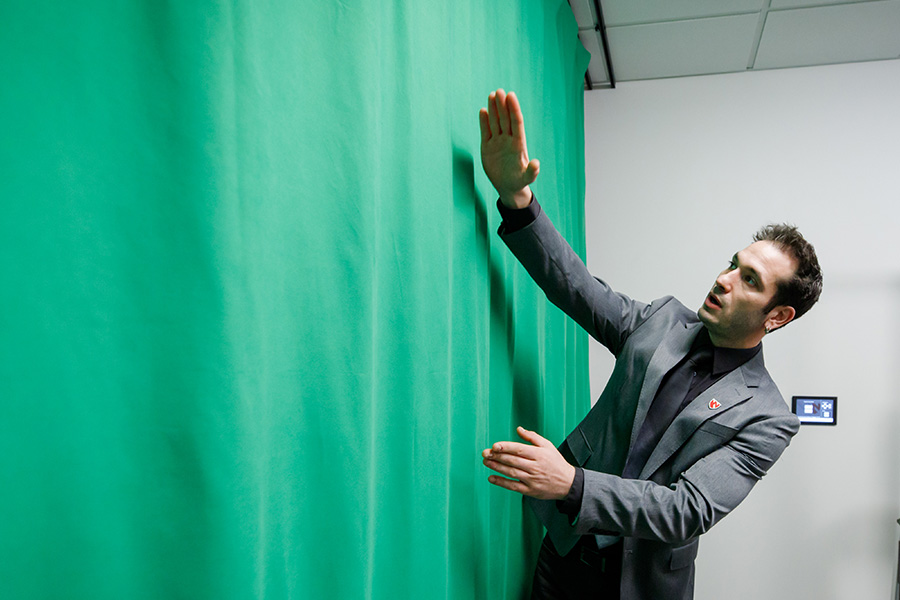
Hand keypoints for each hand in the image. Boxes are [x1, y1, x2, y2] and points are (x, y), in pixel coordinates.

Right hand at [479, 89, 539, 208]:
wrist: (508, 186)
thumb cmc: (519, 182)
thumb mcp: (526, 179)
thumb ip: (532, 172)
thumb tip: (537, 164)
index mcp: (518, 144)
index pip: (516, 122)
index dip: (514, 109)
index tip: (511, 95)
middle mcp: (508, 139)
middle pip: (505, 119)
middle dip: (502, 105)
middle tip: (499, 91)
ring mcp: (498, 142)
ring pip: (496, 122)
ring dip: (494, 109)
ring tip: (492, 95)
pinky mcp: (488, 146)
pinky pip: (485, 131)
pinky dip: (484, 121)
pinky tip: (483, 111)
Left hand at [482, 426, 574, 499]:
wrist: (568, 483)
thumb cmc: (556, 462)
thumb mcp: (548, 446)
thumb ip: (532, 437)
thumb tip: (518, 429)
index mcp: (539, 454)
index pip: (519, 449)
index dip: (506, 447)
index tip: (494, 446)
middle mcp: (535, 467)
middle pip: (513, 461)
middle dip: (497, 456)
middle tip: (485, 453)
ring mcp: (532, 480)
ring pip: (511, 473)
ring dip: (497, 467)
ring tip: (486, 462)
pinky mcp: (530, 491)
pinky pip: (513, 486)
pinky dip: (501, 482)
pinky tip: (491, 478)